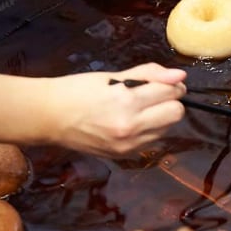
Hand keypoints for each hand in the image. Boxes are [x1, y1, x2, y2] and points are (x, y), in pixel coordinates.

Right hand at [39, 63, 186, 156]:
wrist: (50, 117)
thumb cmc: (79, 90)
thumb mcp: (114, 76)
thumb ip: (150, 74)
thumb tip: (179, 76)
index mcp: (127, 100)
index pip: (171, 92)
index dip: (171, 85)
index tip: (164, 82)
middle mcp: (131, 126)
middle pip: (176, 114)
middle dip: (170, 102)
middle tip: (155, 96)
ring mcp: (129, 144)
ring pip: (168, 129)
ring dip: (161, 117)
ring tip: (139, 110)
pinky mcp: (125, 155)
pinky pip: (153, 141)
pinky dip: (149, 131)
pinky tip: (132, 123)